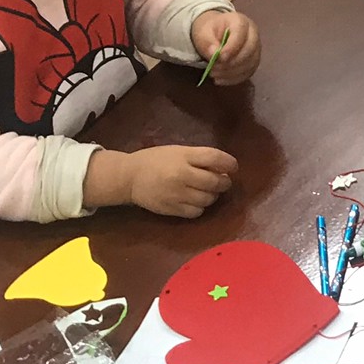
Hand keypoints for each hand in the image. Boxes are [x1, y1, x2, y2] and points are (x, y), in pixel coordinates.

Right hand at [85, 146, 237, 217]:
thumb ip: (199, 157)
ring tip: (210, 191)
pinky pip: (196, 212)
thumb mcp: (178, 151)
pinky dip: (201, 207)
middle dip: (224, 181)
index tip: (233, 166)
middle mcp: (182, 175)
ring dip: (214, 195)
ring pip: (208, 199)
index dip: (230, 163)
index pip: (215, 158)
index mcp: (183, 156)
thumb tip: (224, 167)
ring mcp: (177, 194)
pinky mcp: (172, 209)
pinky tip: (197, 201)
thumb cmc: (156, 160)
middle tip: (223, 180)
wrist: (129, 177)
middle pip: (214, 181)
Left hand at [193, 10, 260, 85]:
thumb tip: (214, 54)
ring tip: (214, 74)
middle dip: (231, 63)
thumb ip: (208, 42)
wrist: (215, 32)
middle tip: (214, 69)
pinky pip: (249, 72)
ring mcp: (256, 48)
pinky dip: (234, 79)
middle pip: (249, 50)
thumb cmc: (210, 30)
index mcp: (240, 21)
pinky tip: (220, 80)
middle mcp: (253, 33)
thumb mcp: (203, 32)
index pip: (241, 34)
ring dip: (232, 73)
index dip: (231, 48)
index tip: (219, 58)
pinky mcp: (254, 61)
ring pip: (251, 63)